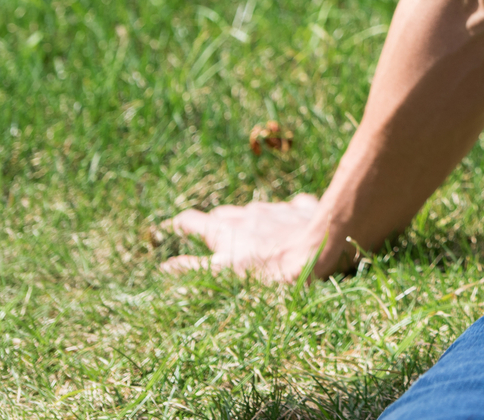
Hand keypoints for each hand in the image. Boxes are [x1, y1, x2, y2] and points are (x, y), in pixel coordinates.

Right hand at [162, 192, 345, 281]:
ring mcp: (275, 209)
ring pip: (257, 211)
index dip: (183, 224)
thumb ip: (191, 269)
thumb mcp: (225, 275)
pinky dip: (289, 216)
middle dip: (218, 224)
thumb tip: (164, 265)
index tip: (175, 226)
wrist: (319, 252)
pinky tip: (296, 226)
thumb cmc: (270, 271)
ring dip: (253, 221)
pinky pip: (292, 208)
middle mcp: (247, 214)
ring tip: (258, 238)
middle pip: (225, 216)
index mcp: (225, 230)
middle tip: (217, 238)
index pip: (193, 221)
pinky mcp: (302, 209)